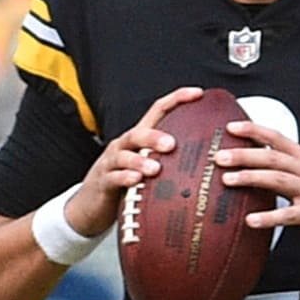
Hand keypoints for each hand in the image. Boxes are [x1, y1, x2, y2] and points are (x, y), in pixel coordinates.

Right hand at [64, 87, 202, 236]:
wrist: (89, 206)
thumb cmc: (126, 184)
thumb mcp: (148, 167)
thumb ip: (171, 160)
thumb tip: (209, 158)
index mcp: (139, 139)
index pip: (158, 110)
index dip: (177, 99)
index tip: (198, 93)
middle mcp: (124, 145)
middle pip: (138, 133)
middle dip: (155, 136)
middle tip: (172, 145)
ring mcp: (111, 163)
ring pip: (124, 155)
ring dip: (140, 160)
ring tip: (155, 168)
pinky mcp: (103, 182)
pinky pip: (113, 178)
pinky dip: (125, 178)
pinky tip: (136, 181)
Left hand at [213, 120, 299, 261]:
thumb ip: (292, 175)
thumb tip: (262, 170)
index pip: (278, 139)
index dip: (254, 131)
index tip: (231, 126)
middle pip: (273, 157)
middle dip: (244, 154)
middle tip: (219, 155)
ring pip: (277, 179)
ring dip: (251, 177)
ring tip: (228, 179)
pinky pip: (289, 215)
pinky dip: (269, 217)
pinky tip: (251, 220)